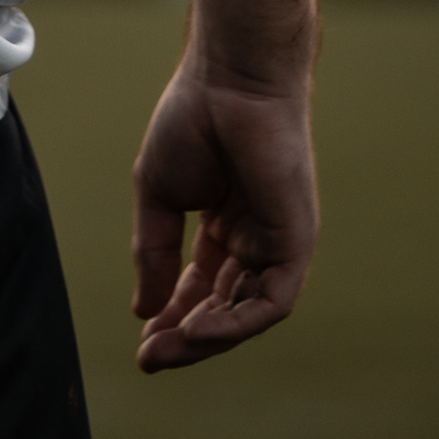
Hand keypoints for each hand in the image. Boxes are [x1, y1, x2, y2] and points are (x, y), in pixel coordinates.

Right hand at [131, 58, 317, 372]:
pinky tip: (197, 329)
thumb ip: (153, 253)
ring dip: (207, 338)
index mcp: (224, 224)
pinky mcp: (296, 242)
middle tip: (149, 358)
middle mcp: (254, 238)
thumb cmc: (193, 120)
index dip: (171, 318)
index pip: (200, 288)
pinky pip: (271, 301)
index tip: (141, 346)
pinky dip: (235, 322)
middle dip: (185, 336)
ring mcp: (277, 242)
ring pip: (246, 313)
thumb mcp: (159, 195)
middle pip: (222, 307)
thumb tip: (144, 313)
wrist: (229, 79)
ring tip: (166, 349)